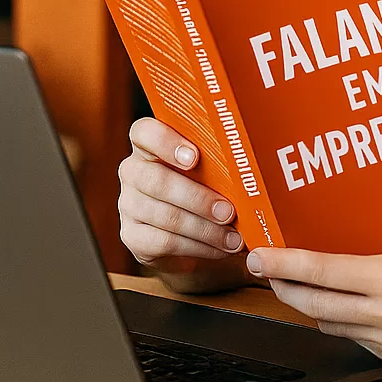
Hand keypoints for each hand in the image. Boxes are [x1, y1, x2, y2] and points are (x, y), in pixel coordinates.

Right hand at [118, 117, 245, 278]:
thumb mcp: (210, 169)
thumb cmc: (204, 188)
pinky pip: (163, 242)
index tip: (195, 158)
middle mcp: (133, 171)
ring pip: (164, 216)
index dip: (166, 142)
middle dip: (198, 198)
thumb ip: (219, 161)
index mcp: (150, 145)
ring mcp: (128, 204)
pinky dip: (197, 247)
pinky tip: (218, 248)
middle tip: (228, 212)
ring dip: (205, 229)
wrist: (185, 233)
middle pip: (156, 180)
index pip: (145, 133)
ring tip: (233, 238)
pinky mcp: (131, 235)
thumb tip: (252, 168)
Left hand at [244, 247, 381, 361]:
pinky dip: (336, 316)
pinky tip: (334, 297)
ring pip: (327, 321)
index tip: (261, 253)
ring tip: (292, 277)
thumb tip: (349, 210)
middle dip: (282, 283)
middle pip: (313, 302)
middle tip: (263, 263)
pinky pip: (351, 335)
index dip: (285, 262)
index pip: (323, 270)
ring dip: (307, 300)